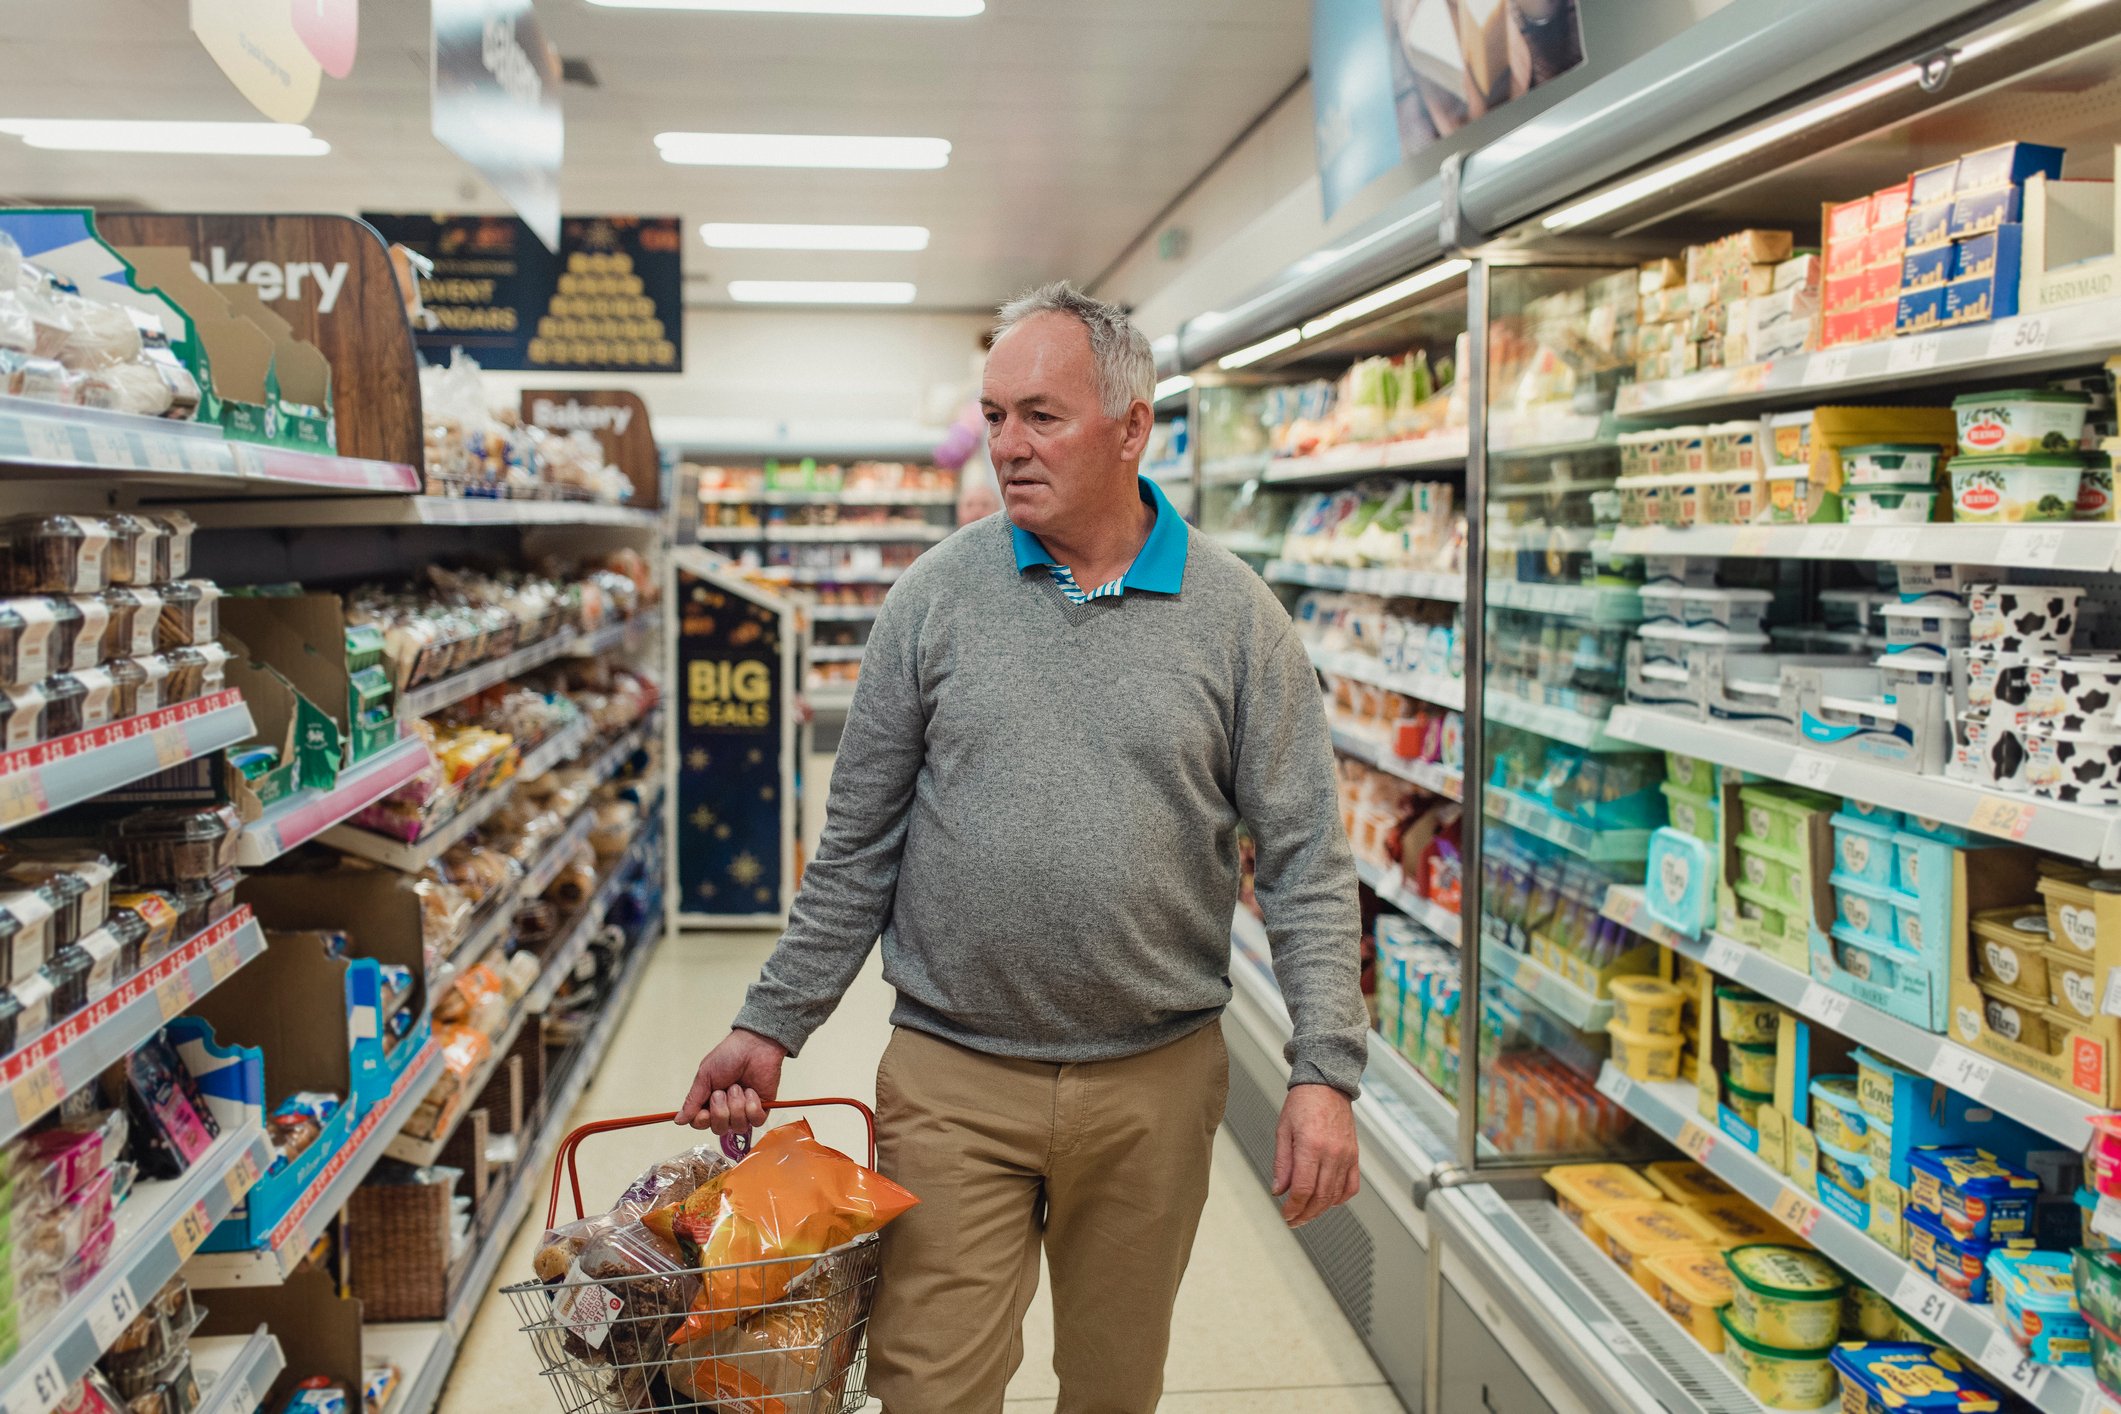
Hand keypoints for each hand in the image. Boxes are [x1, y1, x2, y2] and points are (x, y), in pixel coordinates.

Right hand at [676, 1029, 787, 1132]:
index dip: (702, 1120)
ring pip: (738, 1126)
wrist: (754, 1045)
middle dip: (721, 1110)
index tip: (705, 1109)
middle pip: (719, 1129)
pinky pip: (755, 1121)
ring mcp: (744, 1110)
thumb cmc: (729, 1056)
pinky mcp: (762, 1109)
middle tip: (723, 1090)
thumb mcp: (705, 1076)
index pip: (700, 1124)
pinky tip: (752, 1091)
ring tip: (739, 1086)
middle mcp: (726, 1109)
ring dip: (737, 1105)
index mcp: (709, 1101)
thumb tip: (679, 1120)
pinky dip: (753, 1106)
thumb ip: (693, 1100)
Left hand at [1272, 1084, 1359, 1226]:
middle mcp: (1332, 1153)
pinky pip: (1352, 1186)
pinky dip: (1340, 1199)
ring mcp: (1346, 1155)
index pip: (1303, 1188)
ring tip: (1307, 1214)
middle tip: (1293, 1220)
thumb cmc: (1303, 1103)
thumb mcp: (1283, 1130)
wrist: (1327, 1085)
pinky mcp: (1354, 1155)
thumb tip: (1279, 1190)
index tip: (1286, 1214)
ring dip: (1320, 1210)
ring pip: (1335, 1195)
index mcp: (1311, 1146)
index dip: (1293, 1207)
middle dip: (1305, 1214)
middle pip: (1320, 1197)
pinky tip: (1328, 1201)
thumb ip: (1282, 1163)